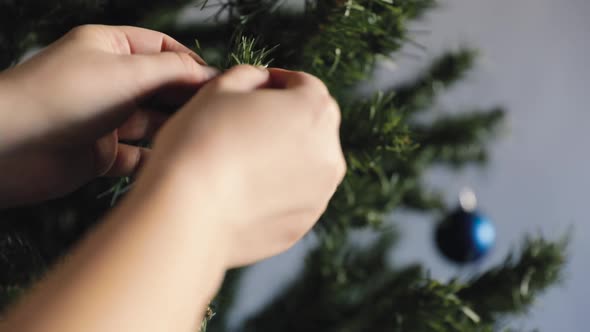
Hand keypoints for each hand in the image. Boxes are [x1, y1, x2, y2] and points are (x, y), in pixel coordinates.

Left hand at [0, 25, 217, 205]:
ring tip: (201, 135)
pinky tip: (174, 159)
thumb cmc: (61, 97)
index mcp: (110, 49)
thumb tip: (209, 74)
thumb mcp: (126, 72)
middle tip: (219, 109)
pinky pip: (138, 154)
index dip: (192, 62)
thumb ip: (172, 71)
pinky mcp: (101, 153)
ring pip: (152, 121)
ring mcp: (105, 118)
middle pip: (161, 85)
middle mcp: (109, 81)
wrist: (9, 147)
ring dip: (174, 127)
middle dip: (187, 95)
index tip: (220, 81)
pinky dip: (154, 157)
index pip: (162, 48)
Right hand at [138, 65, 345, 266]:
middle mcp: (330, 152)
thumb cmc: (200, 142)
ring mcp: (321, 193)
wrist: (186, 213)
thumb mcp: (219, 88)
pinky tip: (242, 192)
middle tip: (244, 126)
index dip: (275, 82)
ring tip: (240, 162)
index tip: (253, 90)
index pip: (303, 84)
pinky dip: (276, 191)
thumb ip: (250, 76)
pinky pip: (294, 198)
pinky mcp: (304, 224)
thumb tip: (260, 82)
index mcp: (315, 108)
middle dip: (284, 119)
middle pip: (311, 125)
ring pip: (305, 164)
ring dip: (283, 156)